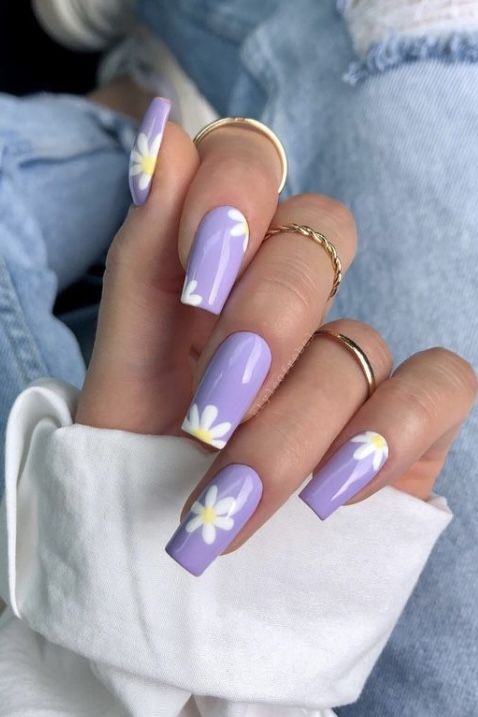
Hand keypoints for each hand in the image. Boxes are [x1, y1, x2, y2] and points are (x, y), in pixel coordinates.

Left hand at [76, 104, 476, 573]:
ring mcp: (352, 355)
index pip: (250, 163)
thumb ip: (142, 260)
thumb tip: (160, 130)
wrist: (179, 558)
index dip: (233, 193)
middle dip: (263, 322)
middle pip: (316, 237)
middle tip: (210, 412)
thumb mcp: (123, 368)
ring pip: (358, 339)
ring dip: (291, 425)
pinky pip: (442, 383)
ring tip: (234, 498)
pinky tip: (332, 492)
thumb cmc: (140, 461)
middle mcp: (290, 297)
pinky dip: (387, 435)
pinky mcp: (407, 415)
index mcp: (217, 267)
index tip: (195, 279)